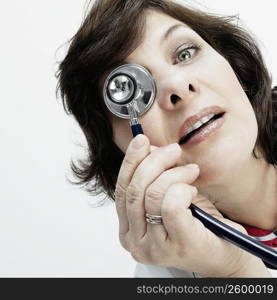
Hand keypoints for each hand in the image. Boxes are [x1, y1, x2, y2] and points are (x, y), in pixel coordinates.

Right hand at [115, 134, 269, 276]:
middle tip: (174, 150)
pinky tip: (193, 191)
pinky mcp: (177, 245)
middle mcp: (135, 242)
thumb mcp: (168, 197)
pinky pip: (170, 203)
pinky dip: (182, 188)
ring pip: (152, 193)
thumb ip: (153, 177)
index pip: (121, 190)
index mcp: (129, 230)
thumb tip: (147, 148)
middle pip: (134, 189)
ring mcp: (154, 247)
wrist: (225, 253)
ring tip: (191, 171)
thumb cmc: (196, 224)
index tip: (141, 140)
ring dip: (174, 173)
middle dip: (154, 161)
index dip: (130, 161)